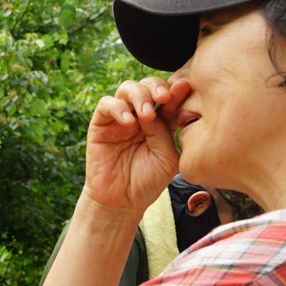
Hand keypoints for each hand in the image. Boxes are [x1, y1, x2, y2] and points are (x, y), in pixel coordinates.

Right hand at [84, 76, 188, 214]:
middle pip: (148, 85)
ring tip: (146, 113)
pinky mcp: (100, 124)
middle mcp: (140, 115)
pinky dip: (118, 107)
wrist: (123, 201)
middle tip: (164, 98)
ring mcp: (120, 118)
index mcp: (161, 121)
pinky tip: (128, 121)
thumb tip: (160, 106)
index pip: (169, 97)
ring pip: (127, 88)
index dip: (176, 89)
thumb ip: (165, 131)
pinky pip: (106, 104)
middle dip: (157, 87)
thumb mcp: (167, 156)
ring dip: (139, 95)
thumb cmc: (148, 181)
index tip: (185, 87)